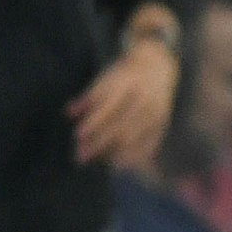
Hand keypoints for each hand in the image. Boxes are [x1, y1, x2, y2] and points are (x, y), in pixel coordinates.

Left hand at [66, 38, 177, 167]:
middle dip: (98, 143)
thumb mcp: (106, 79)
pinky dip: (134, 156)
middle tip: (80, 156)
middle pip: (119, 125)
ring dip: (113, 153)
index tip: (77, 135)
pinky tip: (119, 164)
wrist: (158, 67)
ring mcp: (154, 111)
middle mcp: (142, 97)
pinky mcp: (162, 122)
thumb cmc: (124, 77)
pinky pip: (149, 143)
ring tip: (97, 162)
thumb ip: (88, 98)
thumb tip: (69, 114)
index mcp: (126, 83)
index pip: (108, 105)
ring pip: (133, 137)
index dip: (93, 121)